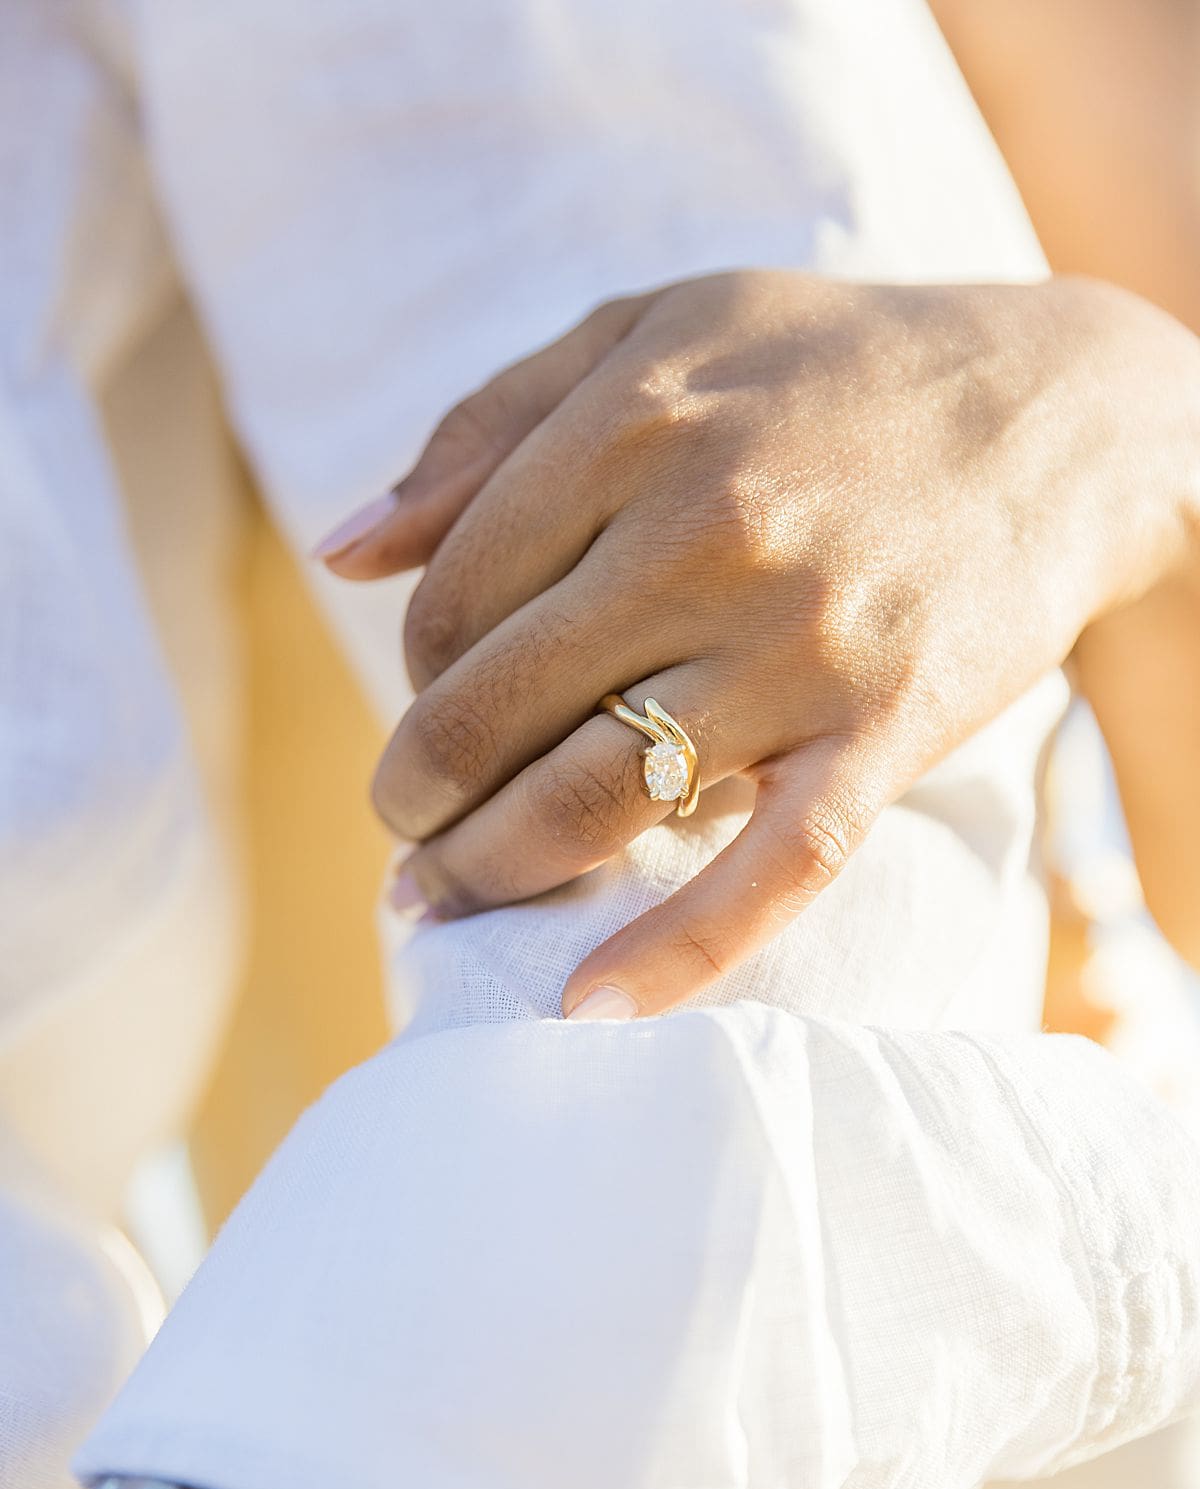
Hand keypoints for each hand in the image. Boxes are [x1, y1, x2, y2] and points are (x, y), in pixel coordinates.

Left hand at [320, 271, 1199, 1016]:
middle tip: (406, 824)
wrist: (1060, 414)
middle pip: (496, 710)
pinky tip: (588, 1006)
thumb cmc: (831, 370)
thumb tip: (343, 549)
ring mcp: (799, 644)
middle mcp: (706, 535)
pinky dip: (677, 952)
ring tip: (438, 902)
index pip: (453, 597)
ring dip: (490, 871)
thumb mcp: (652, 332)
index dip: (414, 671)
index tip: (429, 699)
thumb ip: (484, 427)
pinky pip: (772, 869)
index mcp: (633, 422)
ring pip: (599, 797)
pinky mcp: (884, 731)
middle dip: (420, 791)